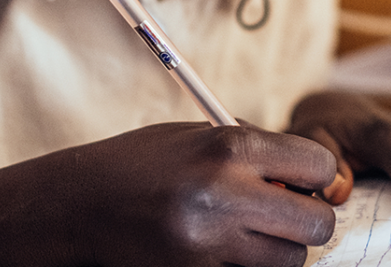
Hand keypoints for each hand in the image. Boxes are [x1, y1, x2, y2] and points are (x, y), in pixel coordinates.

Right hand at [0, 121, 336, 266]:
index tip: (304, 179)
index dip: (318, 175)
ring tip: (247, 232)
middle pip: (317, 223)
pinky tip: (223, 250)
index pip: (319, 166)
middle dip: (308, 219)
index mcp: (229, 148)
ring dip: (280, 249)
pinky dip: (248, 266)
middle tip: (283, 213)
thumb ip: (253, 150)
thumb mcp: (193, 136)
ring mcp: (210, 246)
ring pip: (290, 260)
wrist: (71, 209)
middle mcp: (226, 196)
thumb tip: (314, 172)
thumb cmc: (135, 165)